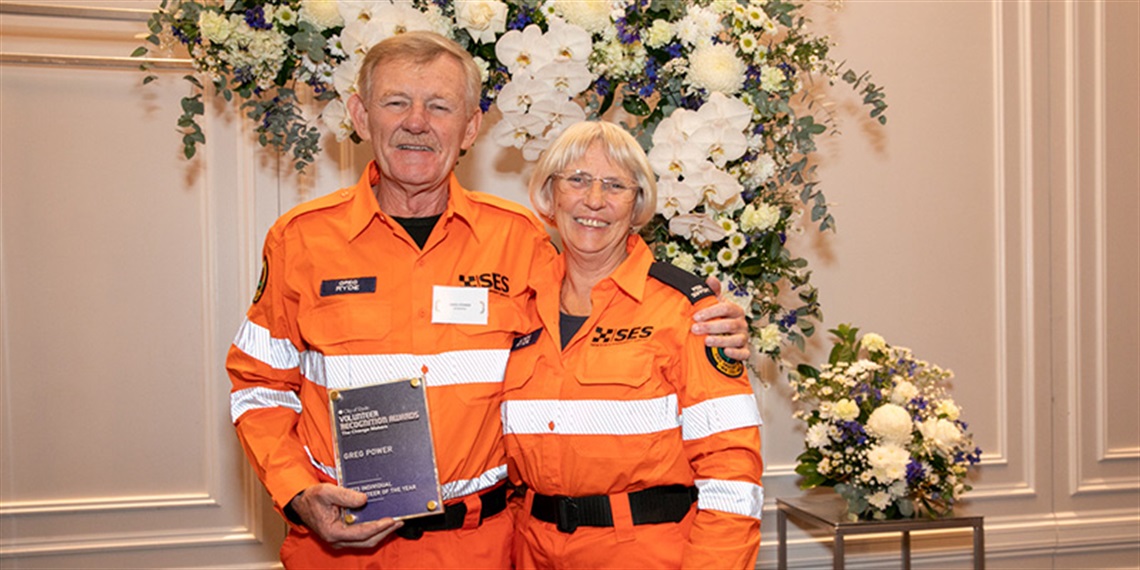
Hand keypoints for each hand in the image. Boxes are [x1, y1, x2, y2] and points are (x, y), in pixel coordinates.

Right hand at [288, 484, 402, 548]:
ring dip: (381, 532)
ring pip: (366, 541)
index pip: (361, 533)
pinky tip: (382, 522)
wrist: (302, 503)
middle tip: (399, 522)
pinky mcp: (344, 536)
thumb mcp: (326, 492)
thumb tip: (363, 500)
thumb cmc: (312, 498)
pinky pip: (362, 537)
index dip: (378, 527)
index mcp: (333, 532)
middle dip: (385, 532)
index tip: (391, 520)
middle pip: (367, 541)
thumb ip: (345, 495)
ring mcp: (341, 540)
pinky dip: (374, 530)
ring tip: (395, 522)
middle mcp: (338, 540)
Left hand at [692, 276, 750, 361]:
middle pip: (729, 324)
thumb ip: (713, 292)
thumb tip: (711, 278)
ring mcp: (744, 338)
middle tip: (695, 329)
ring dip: (720, 340)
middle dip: (711, 327)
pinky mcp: (744, 351)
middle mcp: (742, 323)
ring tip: (706, 341)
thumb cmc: (721, 318)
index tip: (695, 316)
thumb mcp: (716, 304)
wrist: (727, 336)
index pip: (726, 308)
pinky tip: (725, 352)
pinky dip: (735, 353)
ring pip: (736, 339)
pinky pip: (744, 353)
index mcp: (736, 310)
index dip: (710, 312)